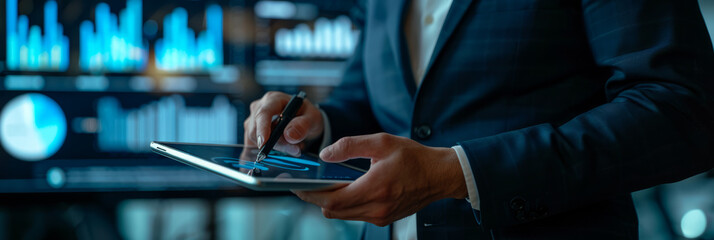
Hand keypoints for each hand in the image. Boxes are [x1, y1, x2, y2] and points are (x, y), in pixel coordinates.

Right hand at [244, 91, 323, 154]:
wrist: (304, 121)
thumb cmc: (306, 115)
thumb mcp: (312, 118)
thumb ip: (303, 125)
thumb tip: (289, 135)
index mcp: (274, 99)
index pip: (263, 113)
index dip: (262, 128)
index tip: (264, 143)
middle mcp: (259, 107)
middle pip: (258, 129)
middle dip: (275, 143)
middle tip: (295, 149)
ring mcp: (253, 120)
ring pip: (255, 139)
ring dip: (274, 148)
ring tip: (293, 147)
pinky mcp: (252, 131)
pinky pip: (254, 145)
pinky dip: (268, 150)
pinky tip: (282, 148)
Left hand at [293, 133, 467, 225]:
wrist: (440, 175)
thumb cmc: (413, 157)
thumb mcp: (382, 142)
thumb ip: (351, 146)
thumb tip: (326, 155)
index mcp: (376, 188)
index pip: (332, 200)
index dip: (310, 194)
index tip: (297, 185)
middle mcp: (377, 208)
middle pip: (333, 211)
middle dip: (315, 198)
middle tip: (304, 184)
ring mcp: (380, 217)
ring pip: (342, 215)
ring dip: (329, 202)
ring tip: (321, 185)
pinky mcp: (383, 219)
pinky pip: (355, 215)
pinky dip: (344, 204)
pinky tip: (342, 189)